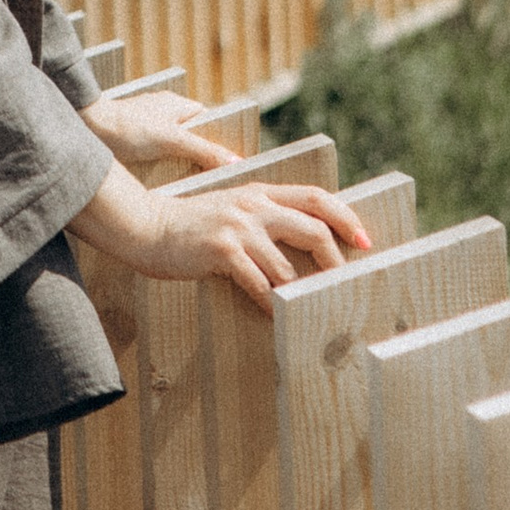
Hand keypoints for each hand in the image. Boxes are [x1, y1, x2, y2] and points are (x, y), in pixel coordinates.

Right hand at [72, 160, 373, 313]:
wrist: (144, 225)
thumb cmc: (188, 226)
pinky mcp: (222, 249)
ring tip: (307, 312)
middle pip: (312, 229)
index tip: (365, 240)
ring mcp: (238, 226)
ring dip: (299, 294)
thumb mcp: (229, 209)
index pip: (316, 197)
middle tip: (342, 285)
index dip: (346, 216)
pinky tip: (274, 317)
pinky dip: (271, 305)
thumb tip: (297, 245)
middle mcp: (253, 205)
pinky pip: (260, 284)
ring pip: (287, 267)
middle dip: (334, 260)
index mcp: (258, 192)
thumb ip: (260, 217)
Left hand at [94, 89, 242, 176]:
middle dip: (201, 158)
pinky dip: (162, 169)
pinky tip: (165, 185)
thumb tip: (235, 161)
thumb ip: (203, 150)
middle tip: (212, 182)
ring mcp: (147, 127)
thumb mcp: (171, 140)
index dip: (221, 142)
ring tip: (190, 188)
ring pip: (175, 150)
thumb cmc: (126, 127)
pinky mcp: (132, 142)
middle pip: (193, 138)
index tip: (231, 165)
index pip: (209, 123)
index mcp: (177, 105)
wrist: (85, 127)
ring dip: (181, 166)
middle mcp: (164, 113)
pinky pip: (156, 157)